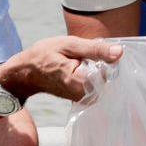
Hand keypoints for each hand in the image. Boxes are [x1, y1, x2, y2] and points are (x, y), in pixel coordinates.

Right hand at [0, 37, 122, 101]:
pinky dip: (90, 73)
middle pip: (108, 75)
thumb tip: (119, 52)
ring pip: (103, 79)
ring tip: (75, 62)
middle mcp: (86, 96)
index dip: (104, 57)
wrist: (26, 73)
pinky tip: (76, 69)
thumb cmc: (44, 56)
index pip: (111, 69)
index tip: (86, 52)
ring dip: (94, 67)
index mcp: (83, 83)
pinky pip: (97, 83)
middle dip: (99, 62)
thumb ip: (95, 50)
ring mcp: (85, 100)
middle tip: (78, 57)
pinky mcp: (84, 100)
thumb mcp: (69, 45)